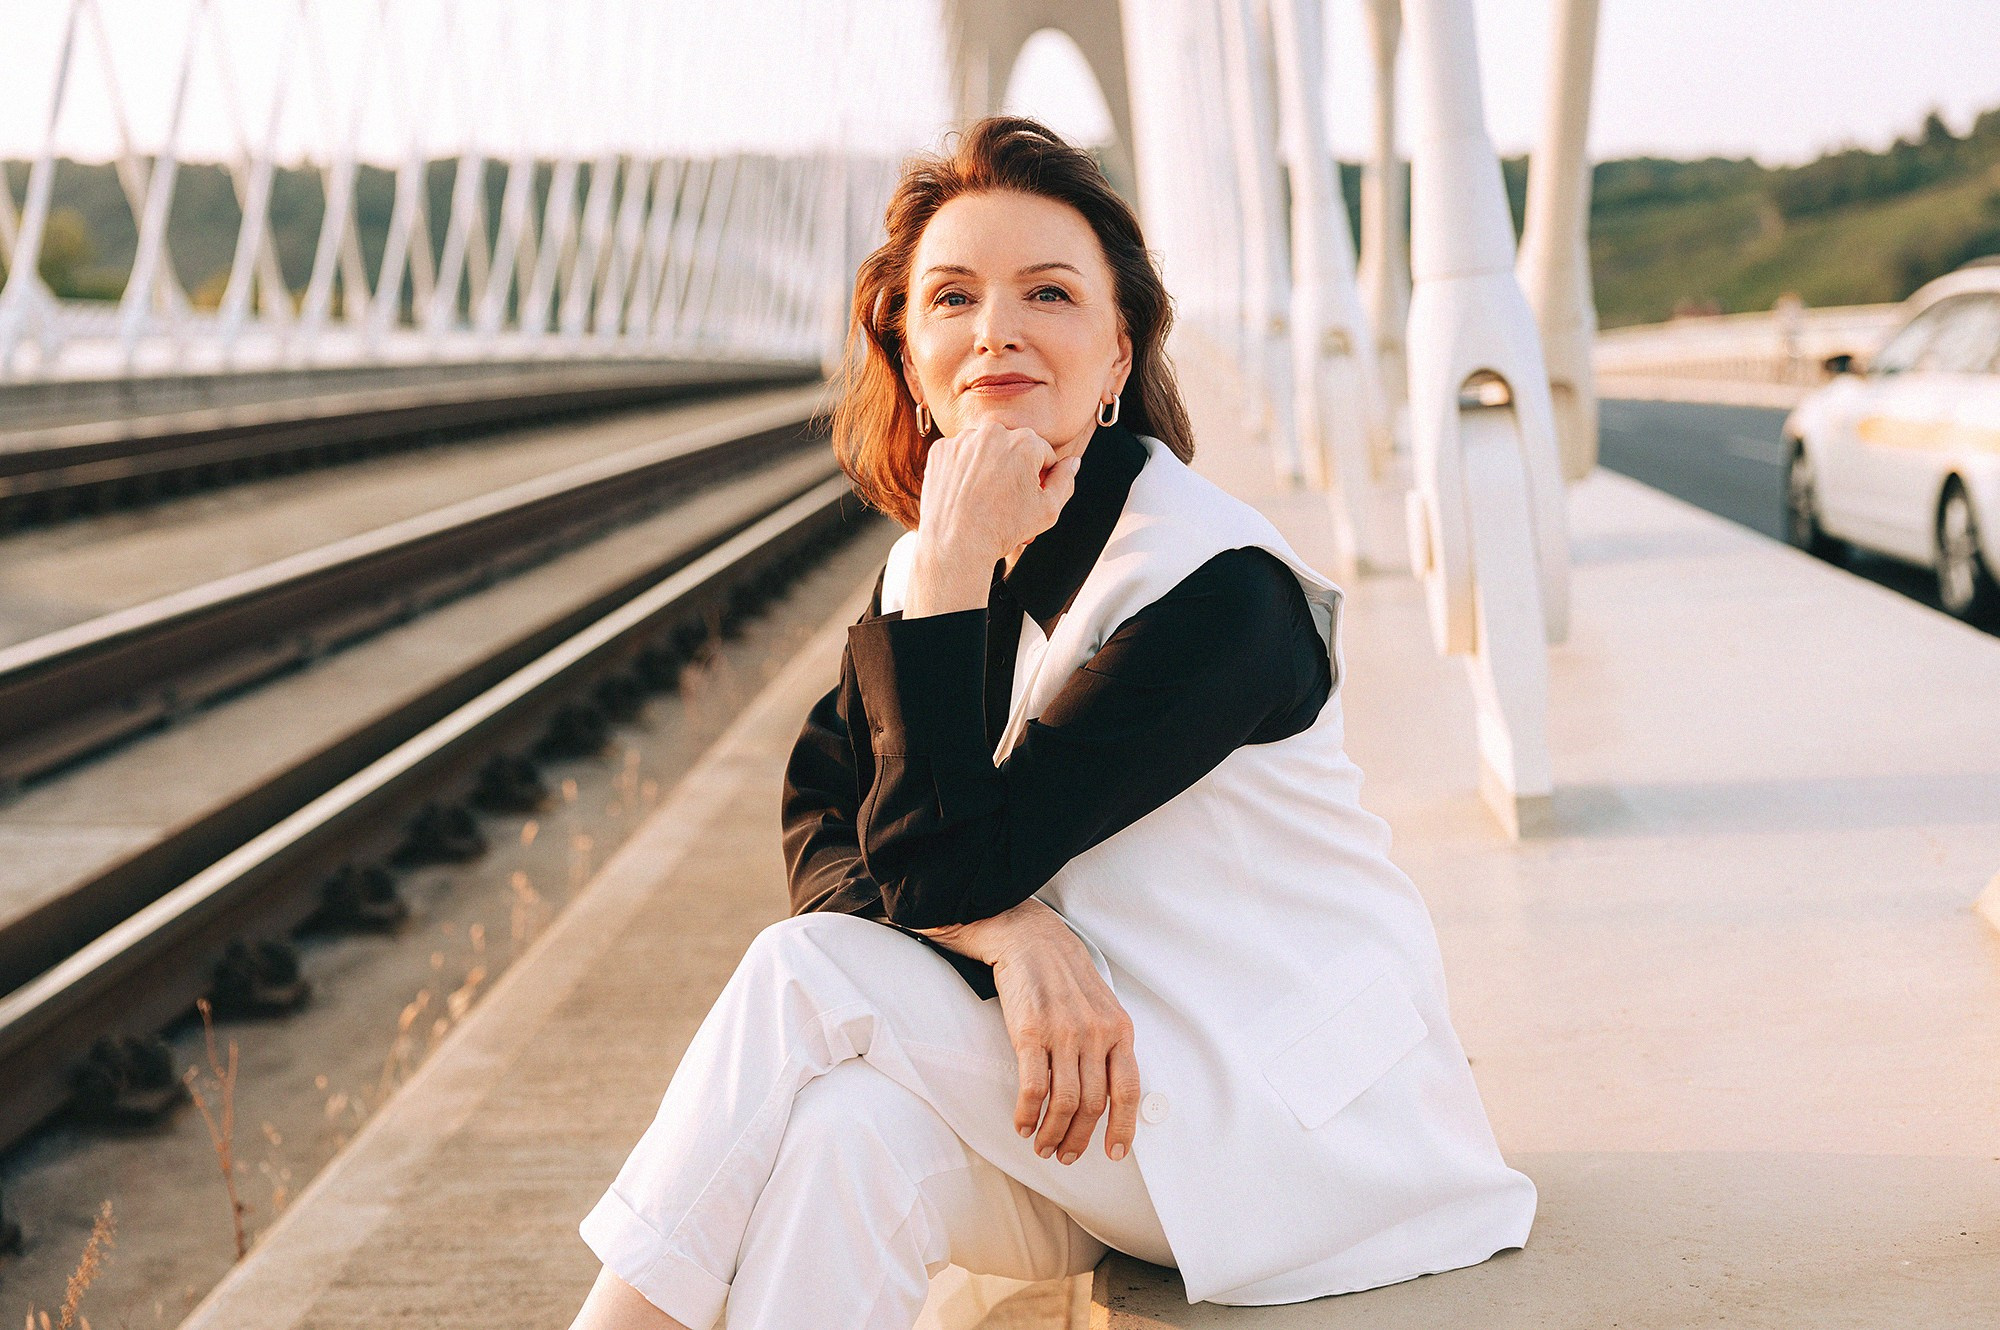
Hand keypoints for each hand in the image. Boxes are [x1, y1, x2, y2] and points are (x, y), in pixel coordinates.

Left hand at [903, 421, 1082, 617]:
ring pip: (986, 450)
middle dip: (1015, 470)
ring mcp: (963, 440)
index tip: (1030, 496)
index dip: (1041, 478)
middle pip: (1014, 448)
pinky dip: (964, 471)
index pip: (1043, 453)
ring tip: (987, 500)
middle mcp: (993, 432)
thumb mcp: (1049, 510)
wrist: (955, 544)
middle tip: (1009, 501)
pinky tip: (967, 494)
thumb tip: (1072, 463)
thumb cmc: (1001, 529)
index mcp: (1024, 441)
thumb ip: (1065, 481)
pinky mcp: (940, 451)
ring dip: (990, 468)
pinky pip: (960, 455)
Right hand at [917, 899, 1140, 1164]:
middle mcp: (1095, 1033)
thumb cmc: (1065, 974)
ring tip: (1043, 1146)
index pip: (1127, 1090)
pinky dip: (1027, 1114)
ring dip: (1052, 1133)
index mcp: (1119, 1029)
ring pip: (1064, 1103)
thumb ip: (1108, 1044)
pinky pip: (1033, 1088)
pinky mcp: (1030, 1032)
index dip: (1123, 1128)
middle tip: (1065, 1155)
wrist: (1030, 939)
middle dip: (1079, 1138)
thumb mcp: (1102, 1005)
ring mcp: (1063, 1033)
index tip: (1115, 1153)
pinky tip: (1022, 1124)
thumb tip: (1108, 1092)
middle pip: (1092, 1104)